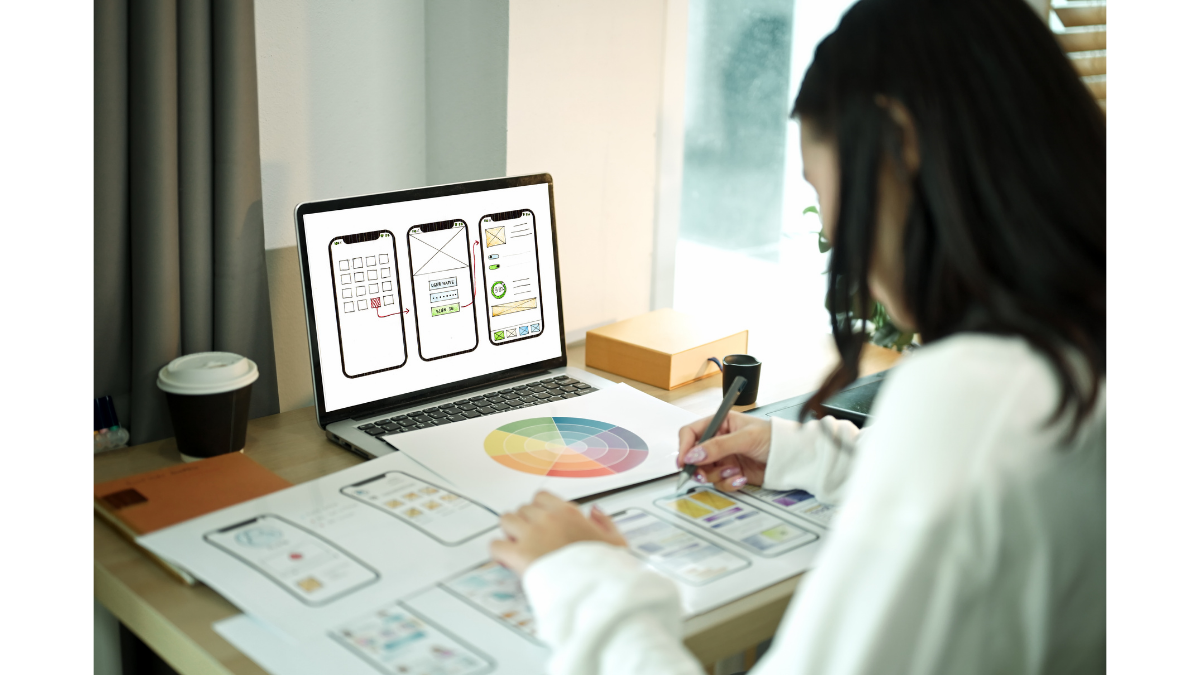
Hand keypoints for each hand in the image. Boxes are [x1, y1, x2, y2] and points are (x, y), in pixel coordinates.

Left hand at [490, 491, 626, 575]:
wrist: (592, 590)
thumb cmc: (604, 569)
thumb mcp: (617, 542)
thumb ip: (605, 523)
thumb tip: (595, 512)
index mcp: (569, 513)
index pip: (541, 497)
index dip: (539, 509)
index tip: (542, 519)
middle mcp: (547, 519)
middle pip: (522, 509)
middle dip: (524, 521)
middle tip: (530, 537)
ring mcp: (531, 535)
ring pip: (506, 520)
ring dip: (509, 532)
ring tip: (517, 545)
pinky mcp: (518, 554)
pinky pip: (496, 545)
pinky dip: (498, 551)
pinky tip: (506, 559)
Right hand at [677, 411, 770, 491]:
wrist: (793, 458)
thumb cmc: (774, 438)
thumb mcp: (745, 438)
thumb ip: (718, 446)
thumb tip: (693, 454)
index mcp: (719, 424)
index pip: (691, 433)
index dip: (684, 447)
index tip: (684, 461)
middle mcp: (719, 441)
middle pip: (694, 456)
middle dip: (699, 467)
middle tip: (703, 474)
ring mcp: (724, 458)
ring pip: (706, 472)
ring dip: (717, 475)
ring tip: (733, 471)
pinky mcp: (731, 473)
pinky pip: (719, 482)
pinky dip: (729, 483)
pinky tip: (741, 477)